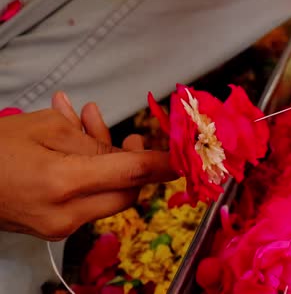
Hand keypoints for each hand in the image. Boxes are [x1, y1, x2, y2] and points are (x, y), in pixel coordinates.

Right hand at [0, 92, 176, 240]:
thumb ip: (92, 141)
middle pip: (127, 193)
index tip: (186, 159)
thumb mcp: (44, 128)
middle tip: (127, 137)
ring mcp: (60, 227)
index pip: (131, 175)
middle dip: (135, 164)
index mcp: (64, 183)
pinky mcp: (54, 229)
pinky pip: (88, 201)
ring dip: (109, 164)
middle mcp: (66, 214)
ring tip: (87, 121)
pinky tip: (77, 141)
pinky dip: (91, 174)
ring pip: (108, 197)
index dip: (163, 165)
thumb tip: (127, 153)